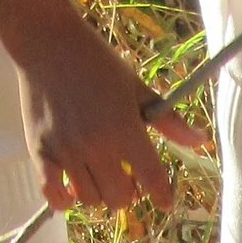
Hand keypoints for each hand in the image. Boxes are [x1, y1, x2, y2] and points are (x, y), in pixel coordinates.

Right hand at [16, 32, 210, 214]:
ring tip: (99, 175)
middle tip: (125, 177)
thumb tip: (201, 141)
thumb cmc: (97, 63)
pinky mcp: (40, 150)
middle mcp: (97, 145)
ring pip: (90, 200)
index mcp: (126, 129)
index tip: (164, 201)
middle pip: (120, 199)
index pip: (152, 180)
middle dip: (128, 193)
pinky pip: (52, 195)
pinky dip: (63, 201)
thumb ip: (168, 122)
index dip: (162, 196)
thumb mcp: (137, 88)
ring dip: (99, 194)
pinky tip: (71, 191)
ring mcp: (67, 150)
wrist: (47, 41)